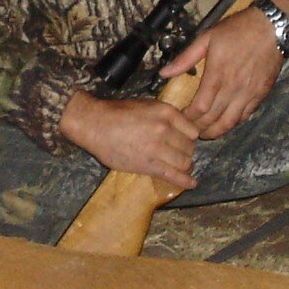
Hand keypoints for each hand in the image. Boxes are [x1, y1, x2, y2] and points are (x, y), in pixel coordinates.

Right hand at [58, 91, 199, 188]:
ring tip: (180, 166)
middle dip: (186, 151)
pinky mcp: (149, 165)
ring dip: (184, 165)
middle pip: (189, 147)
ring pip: (185, 162)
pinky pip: (174, 176)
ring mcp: (158, 149)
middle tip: (178, 154)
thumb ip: (165, 116)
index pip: (193, 130)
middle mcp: (165, 130)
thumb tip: (180, 127)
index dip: (189, 137)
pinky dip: (186, 181)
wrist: (96, 125)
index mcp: (166, 113)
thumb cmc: (117, 113)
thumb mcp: (146, 105)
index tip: (185, 140)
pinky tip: (192, 183)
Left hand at [159, 9, 282, 139]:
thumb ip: (185, 58)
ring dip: (216, 131)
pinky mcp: (261, 94)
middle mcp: (233, 88)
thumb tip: (164, 73)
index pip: (200, 107)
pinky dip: (233, 122)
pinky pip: (246, 115)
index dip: (189, 117)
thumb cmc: (238, 30)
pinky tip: (225, 122)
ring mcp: (249, 93)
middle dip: (199, 128)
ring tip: (206, 132)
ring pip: (230, 122)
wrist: (271, 27)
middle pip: (213, 118)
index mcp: (217, 74)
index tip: (181, 117)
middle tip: (190, 130)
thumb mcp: (207, 38)